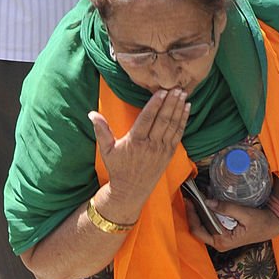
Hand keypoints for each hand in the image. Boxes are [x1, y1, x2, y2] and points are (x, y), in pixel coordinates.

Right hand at [88, 87, 189, 217]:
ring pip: (172, 126)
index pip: (147, 119)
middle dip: (171, 103)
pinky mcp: (168, 154)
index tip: (162, 92)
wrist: (130, 191)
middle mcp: (150, 145)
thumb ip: (101, 130)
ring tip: (183, 94)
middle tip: (177, 88)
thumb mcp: (106, 150)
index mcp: (135, 142)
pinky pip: (178, 135)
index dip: (155, 105)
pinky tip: (187, 109)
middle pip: (163, 120)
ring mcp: (161, 150)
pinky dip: (183, 121)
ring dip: (179, 109)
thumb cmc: (118, 169)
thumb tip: (91, 114)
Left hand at [185, 195, 278, 250]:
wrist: (272, 225)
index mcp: (222, 242)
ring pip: (203, 223)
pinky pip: (211, 221)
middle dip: (194, 211)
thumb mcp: (245, 214)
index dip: (191, 216)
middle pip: (198, 227)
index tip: (189, 201)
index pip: (198, 231)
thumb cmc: (261, 223)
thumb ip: (227, 208)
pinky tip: (207, 199)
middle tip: (191, 195)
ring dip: (200, 210)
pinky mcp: (223, 231)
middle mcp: (218, 242)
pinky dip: (208, 210)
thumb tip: (208, 202)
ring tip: (198, 195)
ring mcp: (220, 237)